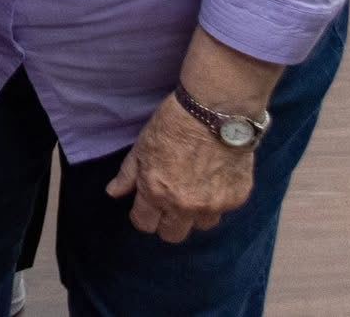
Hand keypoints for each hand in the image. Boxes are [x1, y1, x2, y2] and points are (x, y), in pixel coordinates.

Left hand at [105, 95, 257, 241]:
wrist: (215, 113)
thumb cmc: (173, 125)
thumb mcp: (142, 147)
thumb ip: (129, 175)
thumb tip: (114, 193)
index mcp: (156, 192)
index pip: (144, 224)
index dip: (143, 216)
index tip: (147, 207)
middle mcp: (184, 205)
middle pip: (173, 235)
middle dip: (168, 222)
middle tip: (170, 203)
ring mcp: (212, 205)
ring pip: (201, 226)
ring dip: (196, 214)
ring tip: (195, 189)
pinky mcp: (236, 199)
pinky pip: (223, 211)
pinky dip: (217, 200)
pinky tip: (214, 179)